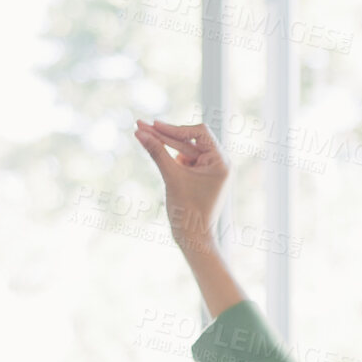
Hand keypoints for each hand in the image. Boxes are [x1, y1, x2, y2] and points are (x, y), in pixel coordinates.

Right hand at [134, 118, 228, 253]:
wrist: (193, 237)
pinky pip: (184, 160)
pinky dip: (170, 156)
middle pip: (190, 140)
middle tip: (140, 124)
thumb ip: (156, 152)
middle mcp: (220, 163)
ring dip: (164, 143)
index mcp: (221, 162)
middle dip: (164, 134)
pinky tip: (153, 149)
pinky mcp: (201, 176)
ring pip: (185, 149)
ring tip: (141, 133)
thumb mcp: (171, 177)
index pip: (200, 133)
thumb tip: (140, 132)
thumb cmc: (187, 210)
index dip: (175, 128)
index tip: (154, 125)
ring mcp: (211, 169)